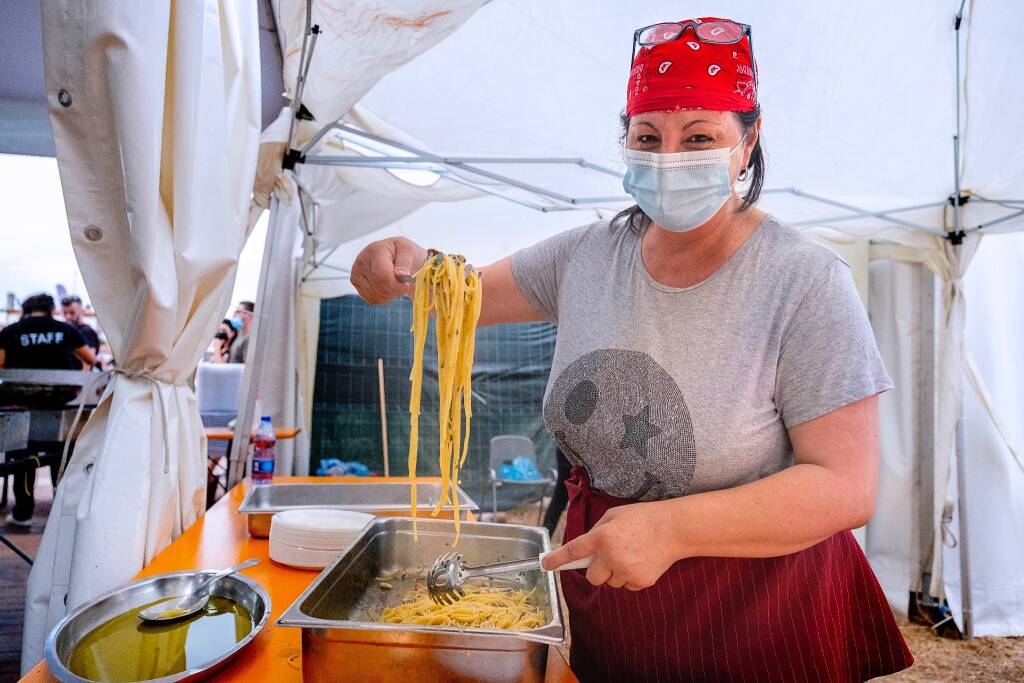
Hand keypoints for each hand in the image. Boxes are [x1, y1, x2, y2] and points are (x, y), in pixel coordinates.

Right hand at [351, 237, 428, 303]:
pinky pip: (372, 300)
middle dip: (395, 290)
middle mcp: (361, 261)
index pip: (383, 277)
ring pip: (375, 296)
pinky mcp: (356, 283)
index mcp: (375, 251)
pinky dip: (384, 298)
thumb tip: (401, 276)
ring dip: (390, 294)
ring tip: (395, 281)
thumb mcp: (409, 252)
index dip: (397, 286)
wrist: (396, 254)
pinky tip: (388, 287)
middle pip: (380, 288)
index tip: (407, 285)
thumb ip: (405, 264)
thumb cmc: (404, 252)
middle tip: (403, 281)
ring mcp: (356, 273)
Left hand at [540, 501, 682, 589]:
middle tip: (609, 557)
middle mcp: (611, 556)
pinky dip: (630, 578)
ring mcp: (626, 571)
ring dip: (614, 573)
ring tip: (631, 555)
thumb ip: (597, 531)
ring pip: (610, 583)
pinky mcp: (640, 581)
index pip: (573, 551)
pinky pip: (626, 586)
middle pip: (592, 577)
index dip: (557, 560)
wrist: (674, 529)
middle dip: (597, 569)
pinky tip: (641, 562)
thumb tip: (585, 549)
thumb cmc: (642, 518)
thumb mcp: (614, 515)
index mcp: (602, 536)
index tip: (545, 566)